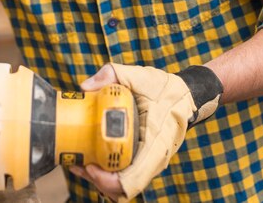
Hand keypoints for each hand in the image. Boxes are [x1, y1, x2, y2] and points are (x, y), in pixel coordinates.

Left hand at [71, 63, 222, 201]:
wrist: (184, 95)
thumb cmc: (165, 89)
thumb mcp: (139, 76)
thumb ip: (111, 74)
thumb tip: (84, 88)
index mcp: (155, 143)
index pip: (132, 180)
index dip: (108, 180)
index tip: (90, 165)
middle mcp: (153, 159)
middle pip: (122, 188)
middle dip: (96, 180)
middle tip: (78, 163)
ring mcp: (149, 162)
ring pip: (123, 185)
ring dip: (100, 178)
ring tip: (81, 161)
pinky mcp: (145, 158)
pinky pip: (126, 174)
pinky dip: (108, 172)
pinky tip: (94, 156)